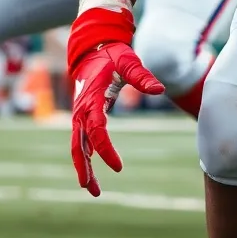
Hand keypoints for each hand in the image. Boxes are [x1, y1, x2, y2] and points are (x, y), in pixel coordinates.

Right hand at [67, 5, 163, 196]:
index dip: (106, 150)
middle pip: (79, 144)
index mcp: (92, 98)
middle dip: (85, 168)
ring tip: (93, 189)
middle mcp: (81, 109)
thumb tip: (159, 89)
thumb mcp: (128, 61)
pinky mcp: (81, 116)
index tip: (118, 167)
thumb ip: (142, 76)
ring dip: (82, 167)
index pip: (97, 130)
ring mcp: (79, 114)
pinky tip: (91, 172)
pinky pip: (80, 140)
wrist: (93, 47)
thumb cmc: (112, 55)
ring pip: (77, 145)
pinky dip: (84, 156)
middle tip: (94, 190)